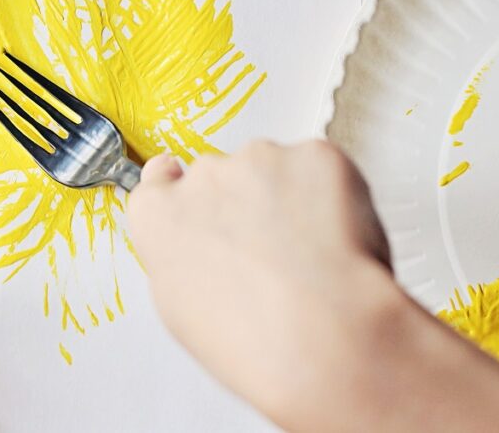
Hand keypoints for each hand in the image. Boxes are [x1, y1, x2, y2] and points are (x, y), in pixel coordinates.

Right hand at [127, 140, 498, 431]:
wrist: (324, 340)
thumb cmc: (258, 343)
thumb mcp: (185, 311)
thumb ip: (181, 258)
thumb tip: (199, 245)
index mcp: (158, 216)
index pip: (158, 179)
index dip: (187, 194)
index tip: (204, 203)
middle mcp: (202, 176)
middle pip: (225, 176)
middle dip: (249, 203)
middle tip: (278, 253)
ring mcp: (257, 160)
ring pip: (277, 171)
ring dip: (292, 198)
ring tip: (315, 254)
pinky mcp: (315, 154)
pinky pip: (320, 167)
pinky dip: (332, 192)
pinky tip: (340, 238)